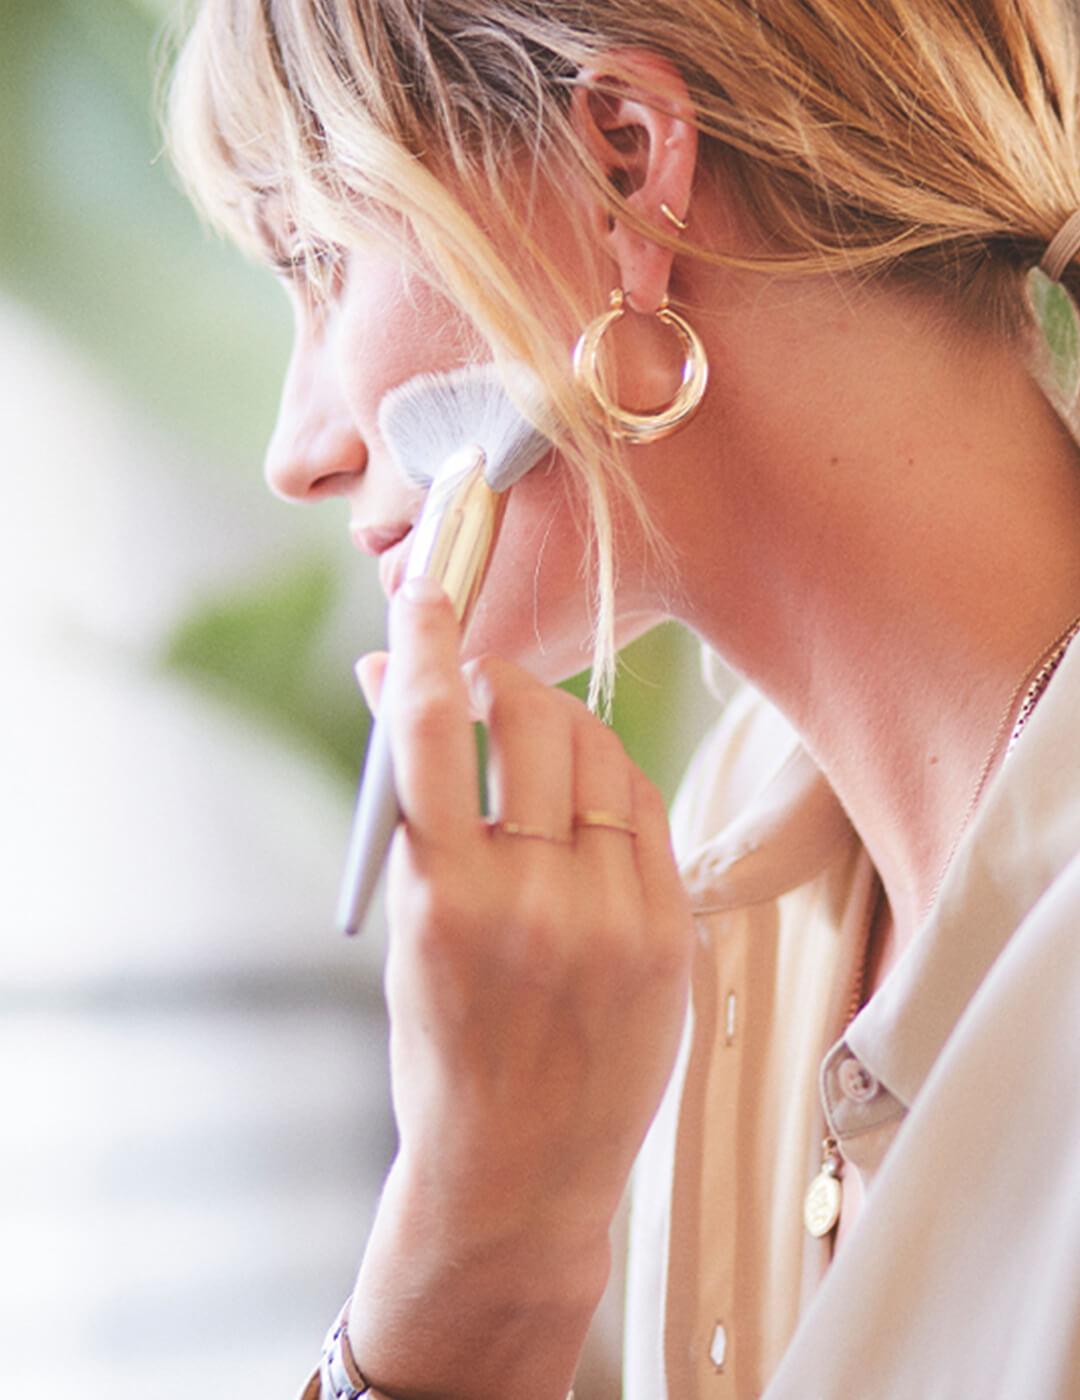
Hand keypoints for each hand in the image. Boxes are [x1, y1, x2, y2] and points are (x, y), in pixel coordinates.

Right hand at [349, 575, 692, 1399]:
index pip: (435, 736)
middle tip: (487, 680)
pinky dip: (609, 781)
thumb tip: (392, 685)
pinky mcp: (670, 935)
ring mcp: (613, 919)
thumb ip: (410, 807)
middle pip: (535, 724)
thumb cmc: (442, 1045)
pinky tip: (586, 793)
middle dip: (505, 682)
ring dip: (559, 722)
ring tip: (533, 735)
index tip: (427, 593)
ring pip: (600, 754)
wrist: (519, 1170)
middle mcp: (535, 902)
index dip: (431, 650)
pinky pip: (646, 810)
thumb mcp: (405, 930)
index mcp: (444, 901)